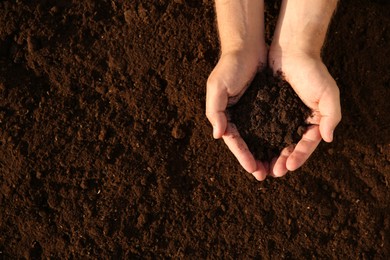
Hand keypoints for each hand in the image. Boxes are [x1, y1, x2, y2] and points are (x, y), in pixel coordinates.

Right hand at [206, 49, 268, 179]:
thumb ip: (215, 111)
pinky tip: (285, 147)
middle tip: (266, 175)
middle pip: (247, 144)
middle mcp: (239, 117)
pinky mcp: (267, 107)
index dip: (242, 156)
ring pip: (261, 139)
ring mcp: (253, 113)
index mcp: (226, 116)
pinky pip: (272, 126)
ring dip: (267, 153)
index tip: (253, 169)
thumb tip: (218, 135)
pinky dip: (277, 138)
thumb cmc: (230, 66)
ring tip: (277, 168)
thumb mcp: (217, 87)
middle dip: (255, 160)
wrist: (248, 47)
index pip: (234, 141)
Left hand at [268, 49, 341, 176]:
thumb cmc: (312, 71)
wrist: (292, 50)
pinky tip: (252, 149)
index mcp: (314, 121)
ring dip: (269, 155)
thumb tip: (328, 138)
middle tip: (272, 173)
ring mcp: (283, 116)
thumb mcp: (328, 93)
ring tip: (260, 167)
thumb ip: (331, 115)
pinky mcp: (269, 109)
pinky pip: (264, 128)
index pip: (306, 144)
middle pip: (290, 147)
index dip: (298, 157)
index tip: (288, 167)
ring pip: (276, 141)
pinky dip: (260, 140)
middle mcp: (298, 121)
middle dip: (282, 161)